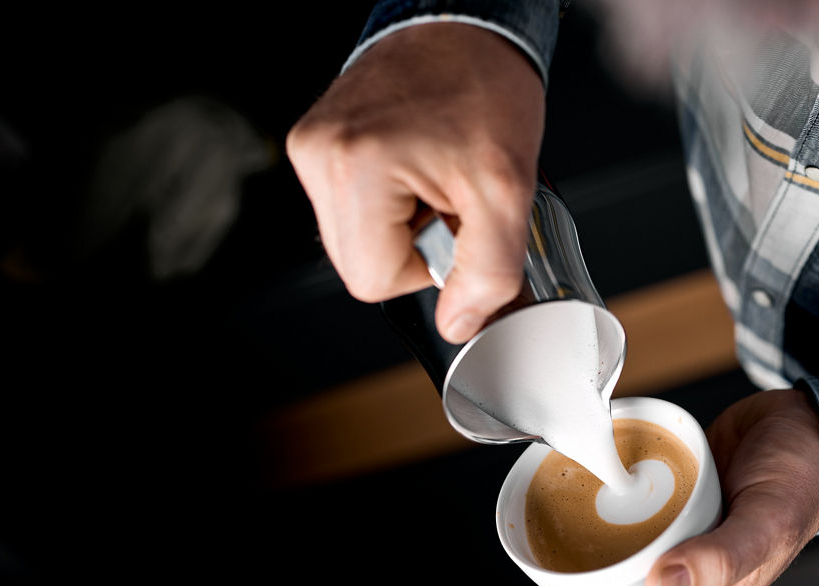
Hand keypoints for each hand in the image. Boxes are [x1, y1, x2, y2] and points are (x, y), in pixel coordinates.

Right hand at [286, 23, 544, 342]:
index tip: (451, 221)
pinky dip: (387, 200)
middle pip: (358, 265)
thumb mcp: (507, 193)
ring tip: (432, 175)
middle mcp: (318, 158)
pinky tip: (413, 164)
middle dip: (412, 245)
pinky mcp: (316, 141)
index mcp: (354, 172)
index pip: (373, 282)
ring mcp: (311, 147)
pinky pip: (350, 206)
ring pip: (354, 239)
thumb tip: (458, 324)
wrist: (467, 24)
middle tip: (446, 197)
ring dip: (401, 224)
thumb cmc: (484, 89)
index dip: (425, 268)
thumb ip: (488, 272)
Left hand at [531, 389, 818, 585]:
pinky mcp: (677, 501)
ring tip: (555, 519)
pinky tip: (587, 480)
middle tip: (539, 559)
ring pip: (620, 555)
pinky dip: (606, 499)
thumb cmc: (802, 482)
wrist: (814, 426)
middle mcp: (690, 575)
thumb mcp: (764, 524)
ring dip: (587, 543)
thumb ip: (717, 560)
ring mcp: (681, 537)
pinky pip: (633, 511)